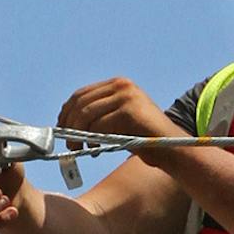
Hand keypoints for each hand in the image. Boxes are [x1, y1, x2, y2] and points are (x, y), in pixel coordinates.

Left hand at [58, 77, 181, 152]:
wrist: (172, 148)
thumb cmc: (144, 139)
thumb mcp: (118, 121)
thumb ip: (99, 116)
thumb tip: (67, 124)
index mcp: (118, 84)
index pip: (81, 94)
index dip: (66, 112)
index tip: (61, 129)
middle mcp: (122, 85)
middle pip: (81, 102)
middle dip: (69, 124)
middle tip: (67, 143)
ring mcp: (126, 95)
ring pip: (87, 113)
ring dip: (77, 134)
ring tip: (77, 148)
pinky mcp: (129, 110)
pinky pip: (99, 125)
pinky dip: (92, 139)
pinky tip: (94, 149)